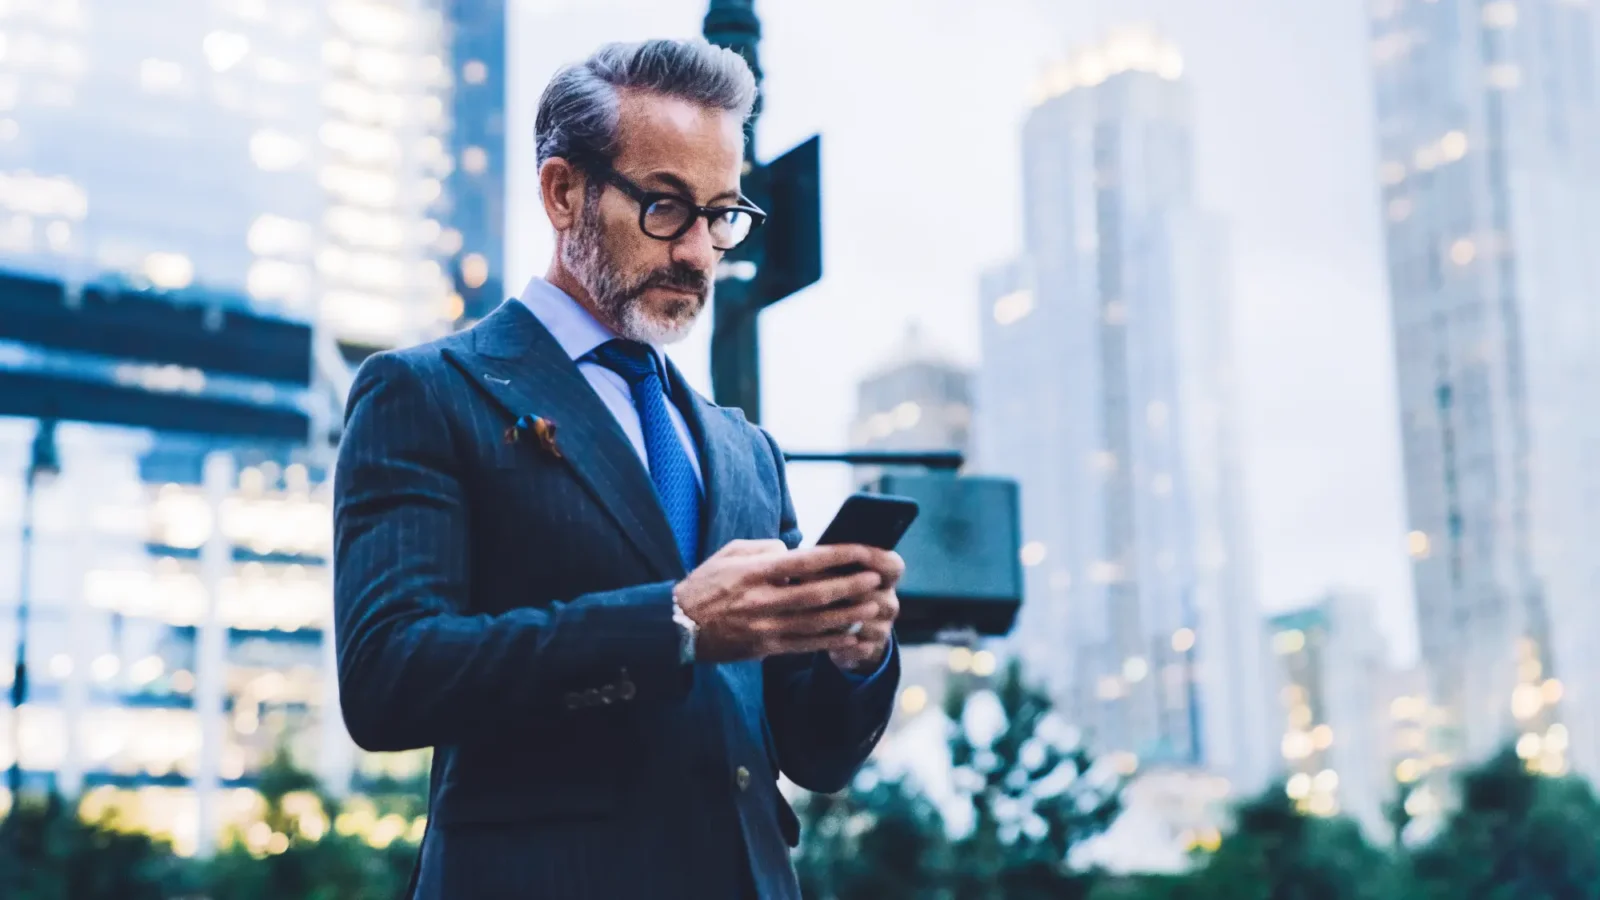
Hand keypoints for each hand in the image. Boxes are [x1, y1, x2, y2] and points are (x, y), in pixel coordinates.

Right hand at [673, 540, 900, 663]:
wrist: (677, 626)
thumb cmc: (706, 584)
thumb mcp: (730, 553)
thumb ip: (765, 548)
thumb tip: (797, 551)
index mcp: (755, 572)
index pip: (805, 561)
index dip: (838, 556)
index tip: (863, 550)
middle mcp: (762, 601)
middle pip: (816, 594)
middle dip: (850, 586)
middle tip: (876, 579)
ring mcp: (764, 628)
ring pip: (816, 623)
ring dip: (848, 616)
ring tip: (873, 607)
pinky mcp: (765, 649)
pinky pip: (805, 646)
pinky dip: (831, 641)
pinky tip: (852, 636)